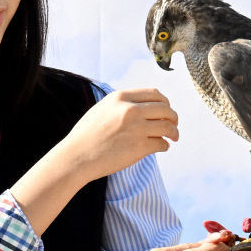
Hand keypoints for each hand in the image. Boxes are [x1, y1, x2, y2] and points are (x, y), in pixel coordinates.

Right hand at [59, 88, 178, 183]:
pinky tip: (161, 147)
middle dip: (173, 117)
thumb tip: (144, 106)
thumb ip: (122, 104)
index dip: (164, 102)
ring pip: (168, 127)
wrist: (76, 156)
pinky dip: (165, 146)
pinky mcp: (139, 148)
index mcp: (121, 97)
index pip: (154, 94)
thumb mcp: (102, 109)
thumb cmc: (86, 135)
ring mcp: (136, 129)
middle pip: (165, 109)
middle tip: (173, 124)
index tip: (166, 110)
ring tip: (173, 137)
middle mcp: (130, 110)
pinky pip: (162, 144)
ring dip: (174, 132)